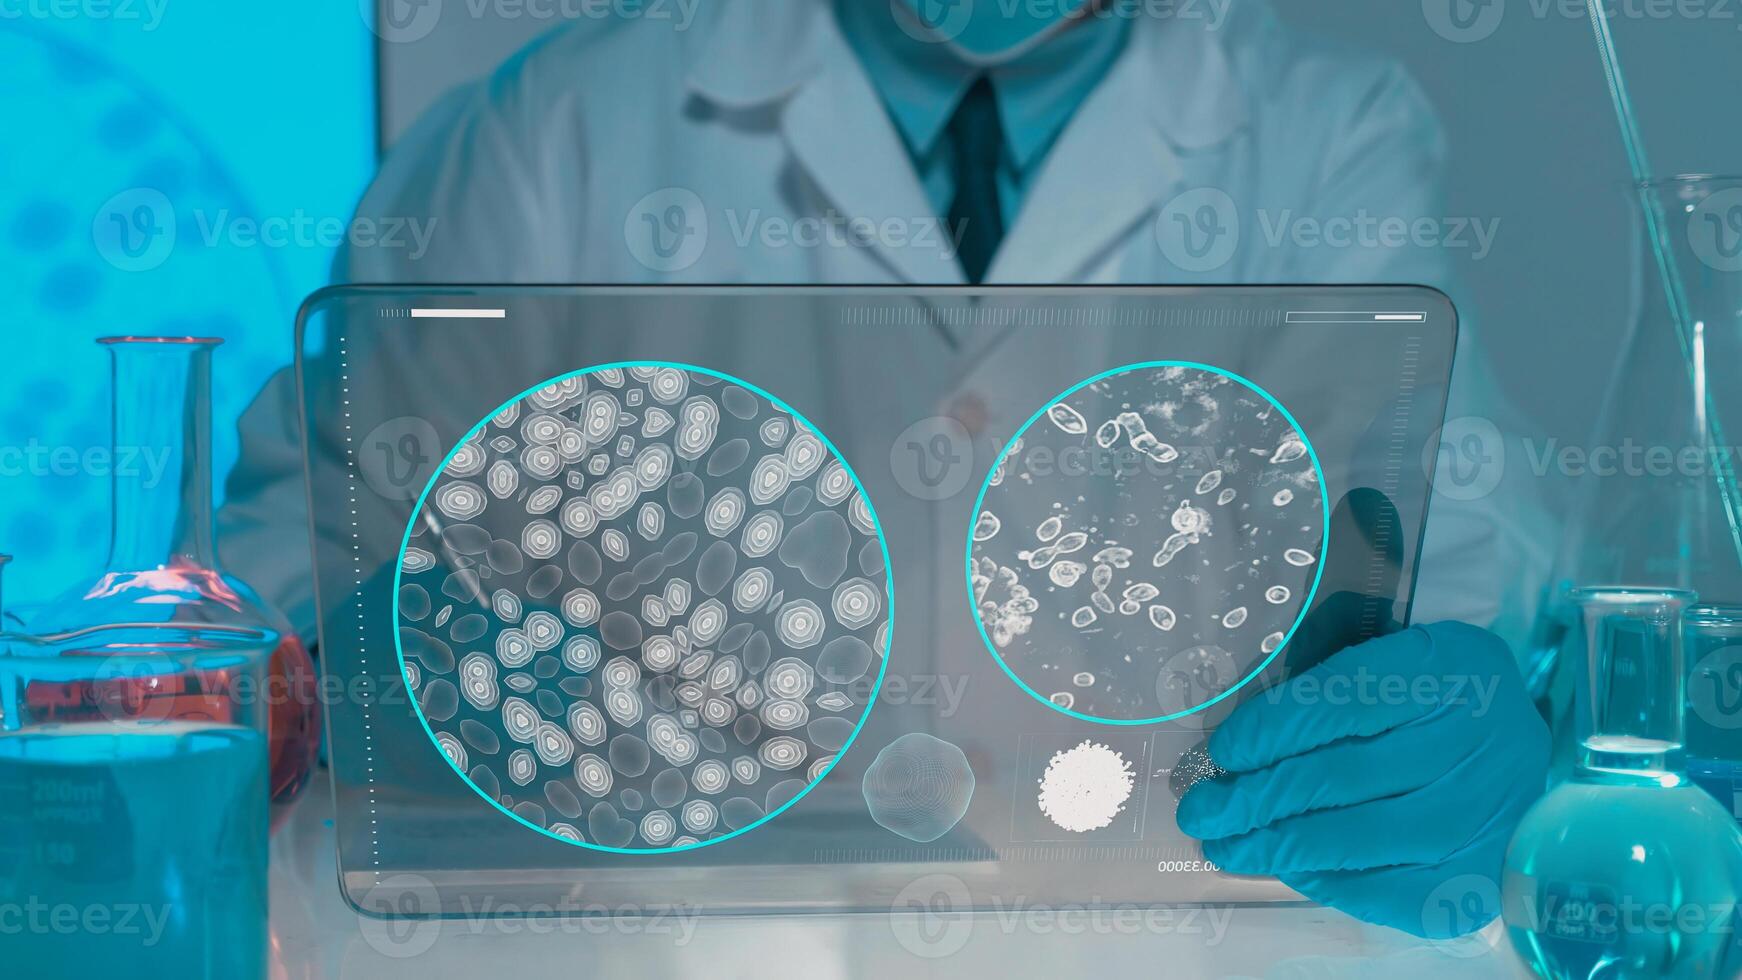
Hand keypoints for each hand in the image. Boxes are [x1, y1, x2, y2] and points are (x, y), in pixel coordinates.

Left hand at [1176, 621, 1549, 937]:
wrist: (1530, 766)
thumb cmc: (1438, 704)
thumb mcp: (1397, 660)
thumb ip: (1328, 682)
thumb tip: (1238, 741)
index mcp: (1445, 665)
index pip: (1339, 701)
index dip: (1270, 731)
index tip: (1223, 753)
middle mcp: (1473, 738)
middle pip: (1339, 776)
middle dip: (1254, 798)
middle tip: (1201, 810)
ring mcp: (1482, 814)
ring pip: (1356, 838)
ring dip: (1275, 845)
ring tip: (1226, 845)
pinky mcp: (1480, 876)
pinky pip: (1385, 889)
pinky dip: (1326, 881)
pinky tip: (1288, 867)